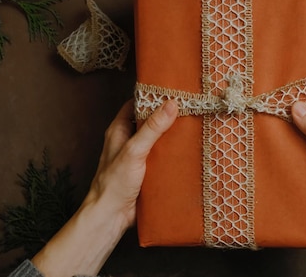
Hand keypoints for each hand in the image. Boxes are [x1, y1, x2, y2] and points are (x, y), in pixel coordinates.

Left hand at [32, 99, 177, 276]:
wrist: (111, 217)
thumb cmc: (113, 183)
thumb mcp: (134, 150)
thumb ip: (152, 128)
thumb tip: (170, 104)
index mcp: (119, 130)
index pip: (136, 104)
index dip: (152, 96)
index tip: (172, 89)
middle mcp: (129, 141)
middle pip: (150, 121)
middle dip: (167, 115)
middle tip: (189, 106)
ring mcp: (139, 156)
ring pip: (158, 140)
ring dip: (173, 135)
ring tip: (195, 125)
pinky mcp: (148, 172)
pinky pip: (163, 158)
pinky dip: (175, 154)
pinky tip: (190, 150)